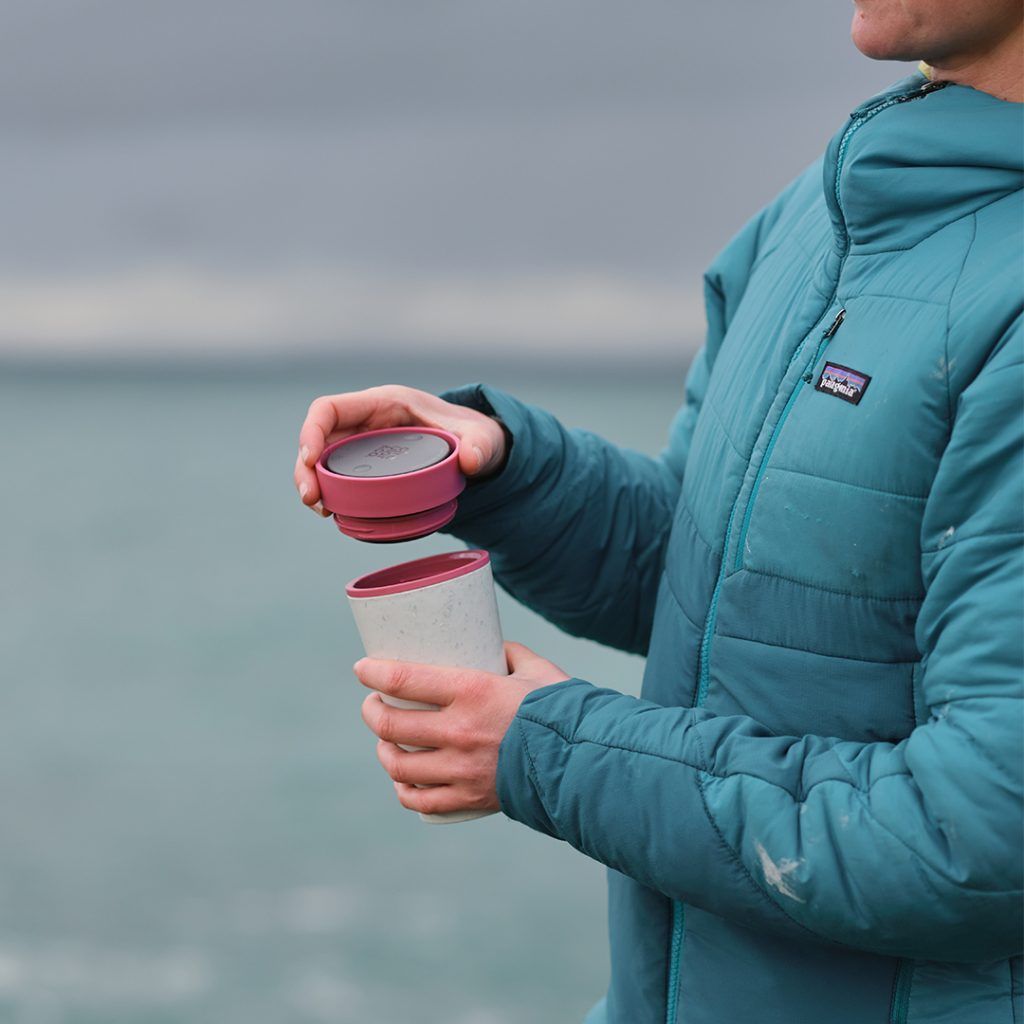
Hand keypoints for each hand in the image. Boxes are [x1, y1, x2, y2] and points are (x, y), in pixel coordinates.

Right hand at [294, 385, 506, 515]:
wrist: (474, 448)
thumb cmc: (471, 434)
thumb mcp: (481, 437)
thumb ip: (480, 445)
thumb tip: (471, 462)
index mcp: (384, 403)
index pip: (330, 408)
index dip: (311, 432)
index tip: (309, 460)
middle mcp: (366, 422)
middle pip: (318, 438)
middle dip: (305, 468)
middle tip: (313, 500)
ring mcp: (363, 445)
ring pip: (322, 460)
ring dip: (313, 483)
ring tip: (321, 511)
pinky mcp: (366, 466)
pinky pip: (336, 477)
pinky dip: (329, 494)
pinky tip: (332, 513)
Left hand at [355, 642, 570, 815]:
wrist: (584, 763)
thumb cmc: (561, 710)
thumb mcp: (535, 670)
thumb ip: (509, 654)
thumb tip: (490, 645)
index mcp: (473, 692)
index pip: (404, 680)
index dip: (373, 674)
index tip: (362, 669)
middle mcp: (460, 732)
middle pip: (391, 725)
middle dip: (372, 712)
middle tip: (373, 704)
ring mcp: (461, 770)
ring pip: (399, 765)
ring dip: (383, 751)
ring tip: (385, 741)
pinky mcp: (468, 798)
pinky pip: (420, 800)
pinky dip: (404, 789)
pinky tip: (403, 778)